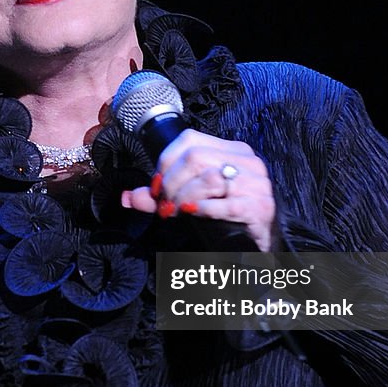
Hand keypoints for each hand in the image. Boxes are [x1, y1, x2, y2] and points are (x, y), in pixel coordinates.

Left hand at [120, 129, 276, 251]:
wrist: (260, 246)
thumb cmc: (224, 220)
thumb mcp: (190, 202)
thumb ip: (159, 199)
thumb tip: (127, 198)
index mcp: (232, 151)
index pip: (190, 141)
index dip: (166, 163)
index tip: (157, 187)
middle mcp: (247, 162)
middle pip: (196, 157)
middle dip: (171, 184)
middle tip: (166, 206)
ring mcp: (257, 184)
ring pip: (210, 177)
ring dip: (185, 198)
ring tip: (180, 212)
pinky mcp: (260, 207)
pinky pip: (225, 204)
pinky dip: (203, 210)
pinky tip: (196, 215)